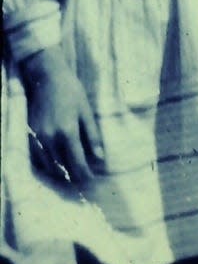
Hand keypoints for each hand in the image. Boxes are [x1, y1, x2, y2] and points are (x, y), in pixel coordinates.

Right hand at [19, 46, 104, 185]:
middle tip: (85, 187)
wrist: (46, 75)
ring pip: (49, 165)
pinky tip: (55, 168)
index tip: (94, 185)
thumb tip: (100, 158)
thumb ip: (93, 136)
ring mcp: (38, 136)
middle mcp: (50, 138)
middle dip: (75, 178)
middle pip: (63, 167)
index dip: (86, 176)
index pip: (78, 163)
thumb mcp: (87, 111)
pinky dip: (47, 165)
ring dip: (60, 174)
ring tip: (71, 181)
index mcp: (67, 132)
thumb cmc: (71, 90)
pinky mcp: (31, 133)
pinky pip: (38, 156)